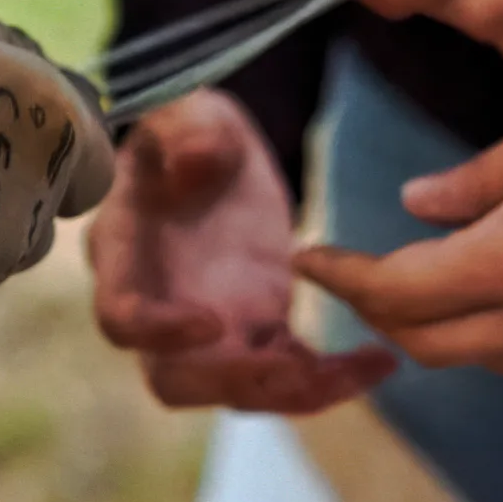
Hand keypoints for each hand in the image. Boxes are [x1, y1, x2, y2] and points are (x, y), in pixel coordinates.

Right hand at [89, 91, 396, 412]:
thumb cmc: (189, 128)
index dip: (158, 333)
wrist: (217, 154)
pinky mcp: (255, 333)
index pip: (122, 317)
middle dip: (235, 382)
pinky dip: (333, 379)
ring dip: (296, 392)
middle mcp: (159, 308)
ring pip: (239, 391)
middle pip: (176, 380)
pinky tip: (379, 362)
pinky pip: (288, 378)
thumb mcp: (187, 109)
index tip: (211, 323)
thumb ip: (187, 128)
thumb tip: (194, 163)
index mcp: (125, 254)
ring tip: (362, 367)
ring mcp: (208, 331)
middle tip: (297, 367)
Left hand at [294, 87, 502, 373]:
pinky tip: (490, 277)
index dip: (340, 273)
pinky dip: (483, 325)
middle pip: (423, 341)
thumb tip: (419, 203)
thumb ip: (486, 175)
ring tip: (406, 274)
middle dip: (373, 309)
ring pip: (474, 354)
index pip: (394, 289)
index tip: (306, 251)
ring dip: (427, 324)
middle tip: (346, 267)